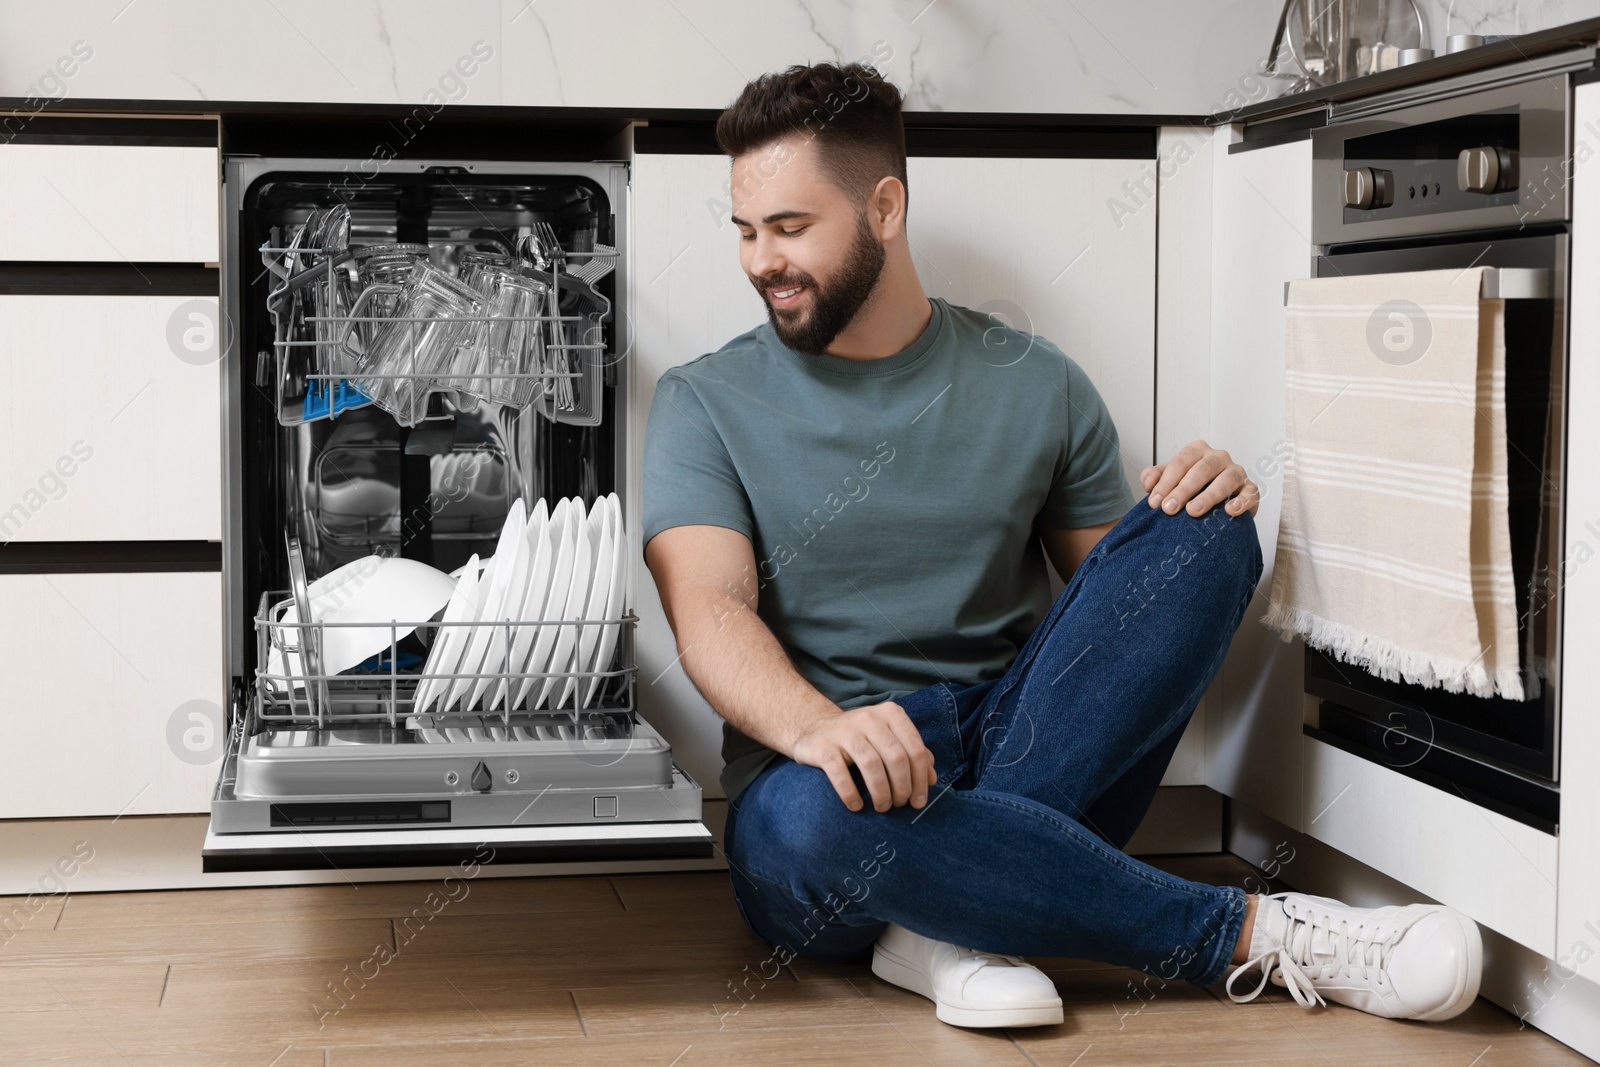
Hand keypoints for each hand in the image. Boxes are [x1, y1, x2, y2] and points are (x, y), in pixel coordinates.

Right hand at [792, 701, 936, 812]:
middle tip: (899, 804)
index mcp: (891, 714)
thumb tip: (932, 779)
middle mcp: (869, 718)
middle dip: (902, 787)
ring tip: (882, 807)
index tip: (919, 801)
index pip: (915, 748)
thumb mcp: (889, 739)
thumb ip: (913, 754)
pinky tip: (856, 806)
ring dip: (881, 792)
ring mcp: (844, 731)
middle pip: (896, 757)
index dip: (920, 779)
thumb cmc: (861, 738)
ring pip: (871, 764)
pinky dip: (851, 794)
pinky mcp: (823, 746)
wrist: (815, 729)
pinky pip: (840, 773)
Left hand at [1140, 439, 1259, 518]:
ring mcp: (1237, 472)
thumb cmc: (1192, 488)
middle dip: (1184, 489)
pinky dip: (1240, 502)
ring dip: (1209, 495)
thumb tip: (1148, 482)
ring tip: (1193, 511)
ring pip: (1226, 479)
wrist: (1218, 503)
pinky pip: (1249, 493)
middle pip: (1202, 469)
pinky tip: (1229, 511)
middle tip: (1169, 509)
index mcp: (1198, 451)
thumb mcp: (1170, 480)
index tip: (1154, 503)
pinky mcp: (1251, 489)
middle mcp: (1219, 458)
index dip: (1166, 482)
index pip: (1181, 461)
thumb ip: (1155, 477)